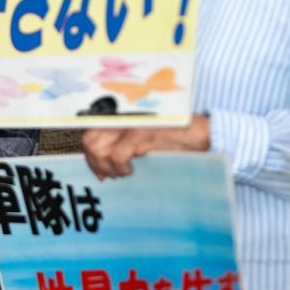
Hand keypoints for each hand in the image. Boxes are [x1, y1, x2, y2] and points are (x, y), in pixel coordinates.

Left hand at [82, 115, 210, 179]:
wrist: (199, 132)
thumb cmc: (173, 136)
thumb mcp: (143, 138)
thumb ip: (122, 144)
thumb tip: (102, 167)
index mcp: (121, 115)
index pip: (90, 131)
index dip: (90, 154)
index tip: (100, 171)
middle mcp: (121, 116)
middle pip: (89, 141)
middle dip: (96, 163)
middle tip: (111, 175)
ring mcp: (129, 123)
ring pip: (99, 149)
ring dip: (108, 167)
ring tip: (123, 172)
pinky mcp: (140, 133)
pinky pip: (117, 155)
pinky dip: (121, 168)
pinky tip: (132, 170)